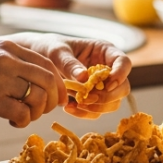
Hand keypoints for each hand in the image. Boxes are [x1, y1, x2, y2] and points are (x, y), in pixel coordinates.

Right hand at [0, 39, 64, 127]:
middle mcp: (7, 60)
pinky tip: (12, 121)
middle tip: (43, 112)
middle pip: (48, 81)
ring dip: (35, 113)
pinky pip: (21, 113)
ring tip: (23, 116)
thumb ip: (12, 64)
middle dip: (52, 100)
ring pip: (37, 98)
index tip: (58, 99)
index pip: (47, 64)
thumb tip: (39, 84)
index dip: (58, 84)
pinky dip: (22, 121)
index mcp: (8, 48)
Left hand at [13, 33, 131, 119]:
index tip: (107, 84)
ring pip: (113, 103)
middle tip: (87, 98)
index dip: (120, 75)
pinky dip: (85, 113)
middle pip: (123, 87)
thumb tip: (84, 77)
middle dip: (108, 96)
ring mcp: (102, 85)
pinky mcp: (92, 98)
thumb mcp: (57, 52)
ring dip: (97, 107)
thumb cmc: (50, 49)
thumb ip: (70, 63)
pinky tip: (69, 108)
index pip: (124, 62)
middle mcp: (107, 69)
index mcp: (104, 51)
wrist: (38, 59)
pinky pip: (97, 111)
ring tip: (76, 104)